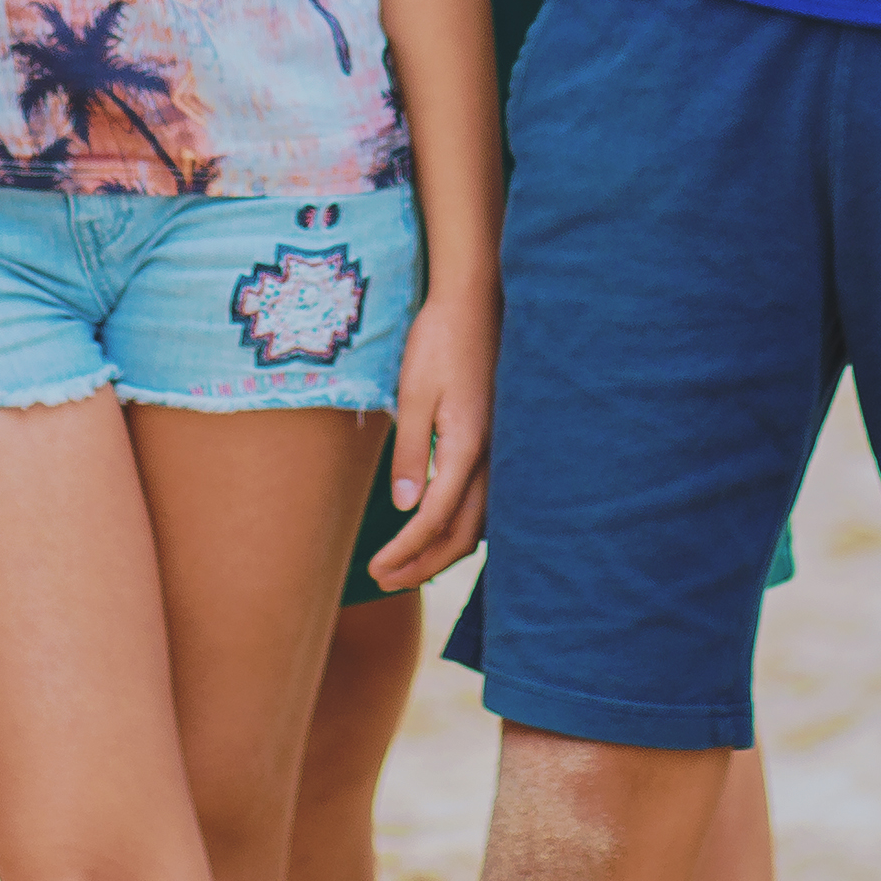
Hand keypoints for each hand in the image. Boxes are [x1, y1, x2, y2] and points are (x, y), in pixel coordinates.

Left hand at [361, 270, 497, 592]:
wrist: (477, 300)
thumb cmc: (440, 341)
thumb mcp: (414, 394)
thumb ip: (411, 452)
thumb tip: (406, 508)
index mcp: (468, 448)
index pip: (435, 519)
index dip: (406, 550)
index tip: (378, 569)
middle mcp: (493, 457)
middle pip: (463, 533)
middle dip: (423, 563)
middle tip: (386, 580)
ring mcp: (503, 450)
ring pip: (482, 521)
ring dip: (445, 549)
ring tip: (410, 565)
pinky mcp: (502, 440)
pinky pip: (490, 500)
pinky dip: (465, 525)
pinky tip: (446, 526)